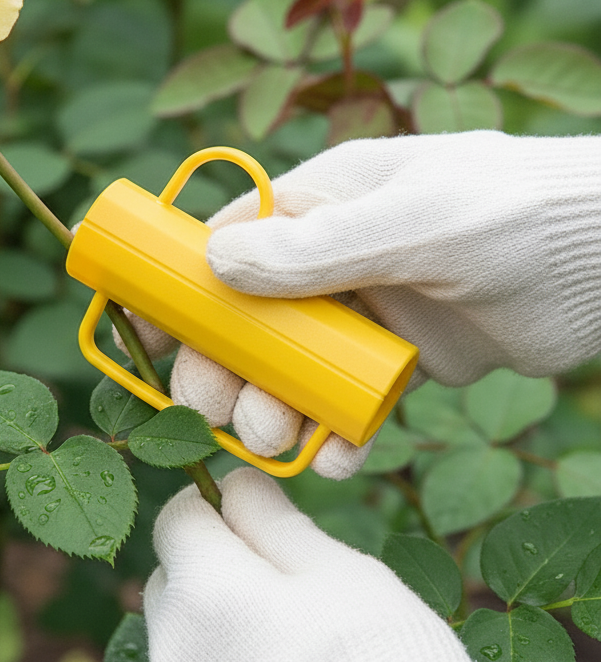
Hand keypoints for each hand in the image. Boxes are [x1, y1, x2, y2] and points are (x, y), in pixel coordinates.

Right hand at [119, 131, 600, 476]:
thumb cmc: (517, 214)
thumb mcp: (417, 222)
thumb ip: (320, 247)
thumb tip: (216, 263)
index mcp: (325, 204)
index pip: (228, 239)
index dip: (180, 284)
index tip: (143, 331)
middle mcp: (334, 258)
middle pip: (248, 317)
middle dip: (221, 364)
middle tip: (211, 409)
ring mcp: (367, 313)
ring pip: (292, 367)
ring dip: (270, 406)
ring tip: (270, 438)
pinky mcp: (402, 363)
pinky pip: (348, 402)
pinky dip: (335, 433)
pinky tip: (336, 457)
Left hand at [143, 469, 502, 661]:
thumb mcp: (347, 577)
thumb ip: (276, 522)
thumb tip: (234, 484)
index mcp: (207, 595)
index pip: (177, 519)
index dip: (216, 508)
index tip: (255, 520)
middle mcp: (172, 661)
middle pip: (172, 583)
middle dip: (213, 571)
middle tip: (284, 596)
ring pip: (179, 648)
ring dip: (216, 636)